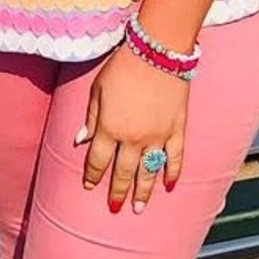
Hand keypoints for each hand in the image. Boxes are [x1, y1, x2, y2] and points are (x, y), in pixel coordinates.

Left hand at [80, 43, 188, 212]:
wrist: (157, 50)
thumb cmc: (123, 66)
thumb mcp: (98, 89)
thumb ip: (91, 117)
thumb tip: (80, 140)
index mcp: (110, 128)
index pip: (98, 160)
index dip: (92, 175)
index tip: (89, 186)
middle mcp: (133, 138)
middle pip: (123, 172)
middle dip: (117, 191)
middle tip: (115, 207)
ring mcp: (157, 136)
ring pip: (149, 172)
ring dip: (143, 191)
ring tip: (139, 208)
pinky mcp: (177, 129)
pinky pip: (175, 158)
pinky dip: (172, 173)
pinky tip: (169, 185)